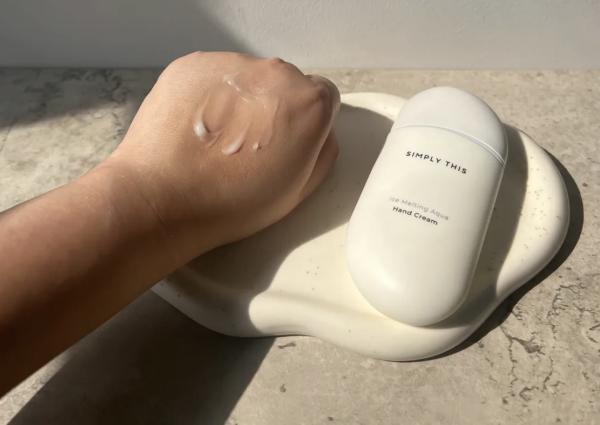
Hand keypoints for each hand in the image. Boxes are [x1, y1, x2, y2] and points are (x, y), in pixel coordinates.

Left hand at [106, 51, 339, 258]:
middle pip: (286, 84)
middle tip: (249, 144)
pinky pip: (215, 75)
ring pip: (249, 78)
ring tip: (215, 137)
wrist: (163, 198)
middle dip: (275, 108)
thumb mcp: (299, 189)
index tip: (286, 144)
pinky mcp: (194, 63)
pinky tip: (194, 125)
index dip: (306, 123)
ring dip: (241, 99)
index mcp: (309, 104)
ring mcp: (232, 63)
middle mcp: (276, 72)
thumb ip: (323, 151)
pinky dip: (210, 94)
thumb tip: (320, 130)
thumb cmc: (234, 203)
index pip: (324, 97)